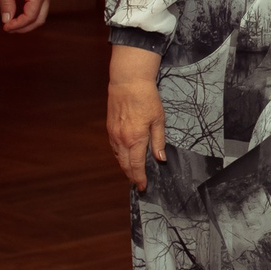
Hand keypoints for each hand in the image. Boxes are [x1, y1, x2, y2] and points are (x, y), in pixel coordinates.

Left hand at [0, 0, 51, 32]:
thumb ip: (6, 4)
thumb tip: (7, 20)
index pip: (30, 17)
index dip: (18, 25)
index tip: (5, 27)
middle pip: (40, 18)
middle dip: (25, 27)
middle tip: (9, 29)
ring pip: (41, 12)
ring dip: (28, 20)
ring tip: (13, 22)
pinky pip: (40, 3)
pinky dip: (31, 11)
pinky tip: (18, 11)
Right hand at [107, 47, 164, 189]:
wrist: (128, 82)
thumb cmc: (146, 98)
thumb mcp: (158, 119)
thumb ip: (158, 140)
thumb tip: (160, 158)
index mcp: (135, 139)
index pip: (136, 165)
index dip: (139, 178)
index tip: (142, 187)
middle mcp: (122, 139)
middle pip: (125, 165)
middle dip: (131, 176)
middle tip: (138, 183)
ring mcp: (114, 134)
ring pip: (117, 157)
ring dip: (125, 167)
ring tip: (133, 173)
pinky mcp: (110, 128)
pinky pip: (114, 148)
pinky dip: (119, 156)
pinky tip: (125, 156)